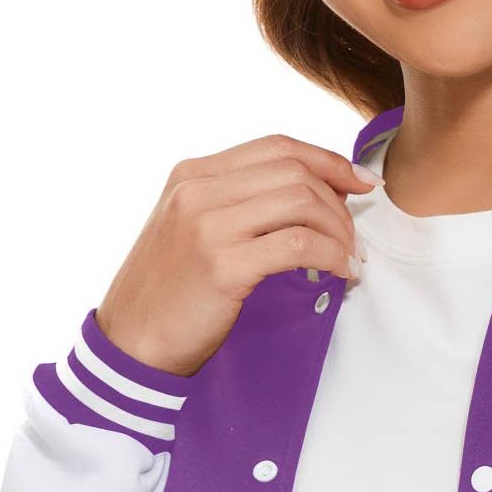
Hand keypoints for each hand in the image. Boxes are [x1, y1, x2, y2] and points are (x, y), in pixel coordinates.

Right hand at [96, 135, 375, 376]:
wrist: (130, 344)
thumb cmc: (168, 296)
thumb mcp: (191, 231)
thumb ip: (234, 205)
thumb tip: (304, 197)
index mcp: (192, 174)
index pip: (276, 147)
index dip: (328, 160)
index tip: (361, 182)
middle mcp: (198, 190)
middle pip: (294, 172)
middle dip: (339, 202)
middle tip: (355, 238)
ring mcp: (208, 225)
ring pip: (301, 203)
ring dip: (339, 231)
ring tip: (351, 260)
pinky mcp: (223, 265)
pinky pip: (299, 245)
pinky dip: (332, 256)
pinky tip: (341, 274)